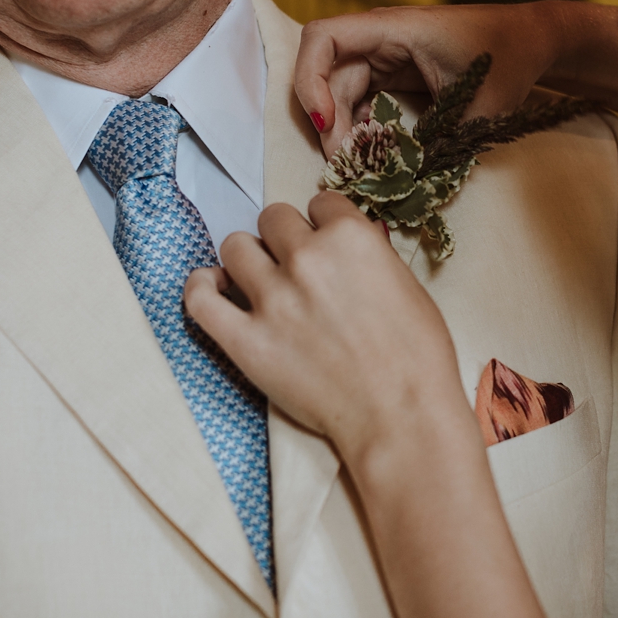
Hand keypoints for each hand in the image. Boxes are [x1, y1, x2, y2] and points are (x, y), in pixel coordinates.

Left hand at [184, 192, 468, 454]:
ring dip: (249, 258)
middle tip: (297, 265)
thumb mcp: (407, 285)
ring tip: (261, 279)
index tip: (325, 242)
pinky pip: (200, 298)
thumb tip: (347, 247)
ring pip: (235, 247)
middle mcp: (306, 258)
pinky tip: (215, 287)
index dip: (323, 223)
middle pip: (273, 219)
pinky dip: (202, 286)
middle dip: (286, 237)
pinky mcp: (245, 340)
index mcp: (351, 238)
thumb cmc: (418, 355)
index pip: (320, 203)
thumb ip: (370, 257)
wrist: (401, 414)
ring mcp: (271, 299)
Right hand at [296, 3, 558, 155]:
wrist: (532, 42)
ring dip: (346, 133)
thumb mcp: (480, 107)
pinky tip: (377, 158)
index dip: (310, 80)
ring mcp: (387, 57)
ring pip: (344, 95)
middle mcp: (382, 38)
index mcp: (395, 28)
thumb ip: (443, 144)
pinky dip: (365, 132)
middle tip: (345, 169)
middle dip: (331, 125)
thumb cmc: (509, 59)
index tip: (326, 124)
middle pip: (329, 78)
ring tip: (360, 172)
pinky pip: (365, 103)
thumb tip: (407, 186)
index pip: (323, 38)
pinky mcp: (396, 76)